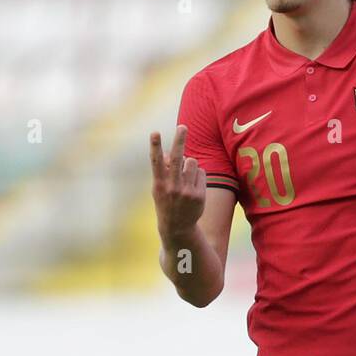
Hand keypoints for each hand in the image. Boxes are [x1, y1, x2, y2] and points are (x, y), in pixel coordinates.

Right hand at [150, 126, 205, 245]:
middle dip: (179, 141)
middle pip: (178, 158)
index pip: (156, 161)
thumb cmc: (166, 202)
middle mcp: (173, 187)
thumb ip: (162, 170)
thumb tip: (166, 152)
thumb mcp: (159, 188)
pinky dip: (197, 175)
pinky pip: (201, 173)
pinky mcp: (199, 195)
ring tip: (186, 175)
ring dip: (190, 163)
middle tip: (182, 127)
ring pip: (192, 162)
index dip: (155, 146)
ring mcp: (187, 191)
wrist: (178, 227)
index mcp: (160, 184)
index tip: (154, 133)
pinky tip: (193, 186)